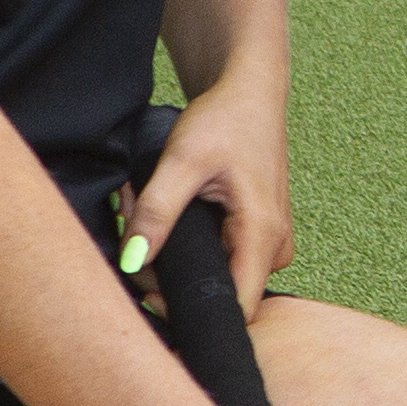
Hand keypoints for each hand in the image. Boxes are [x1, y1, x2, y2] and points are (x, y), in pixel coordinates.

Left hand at [123, 79, 293, 301]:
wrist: (250, 92)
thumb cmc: (226, 120)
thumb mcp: (182, 160)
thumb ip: (157, 212)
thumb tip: (132, 262)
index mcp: (262, 234)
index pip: (236, 308)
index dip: (192, 313)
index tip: (150, 294)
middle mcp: (274, 246)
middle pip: (220, 293)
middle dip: (169, 273)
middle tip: (135, 231)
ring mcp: (268, 242)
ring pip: (216, 275)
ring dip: (173, 255)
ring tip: (143, 211)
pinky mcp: (256, 234)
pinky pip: (220, 257)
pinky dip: (186, 242)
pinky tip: (166, 211)